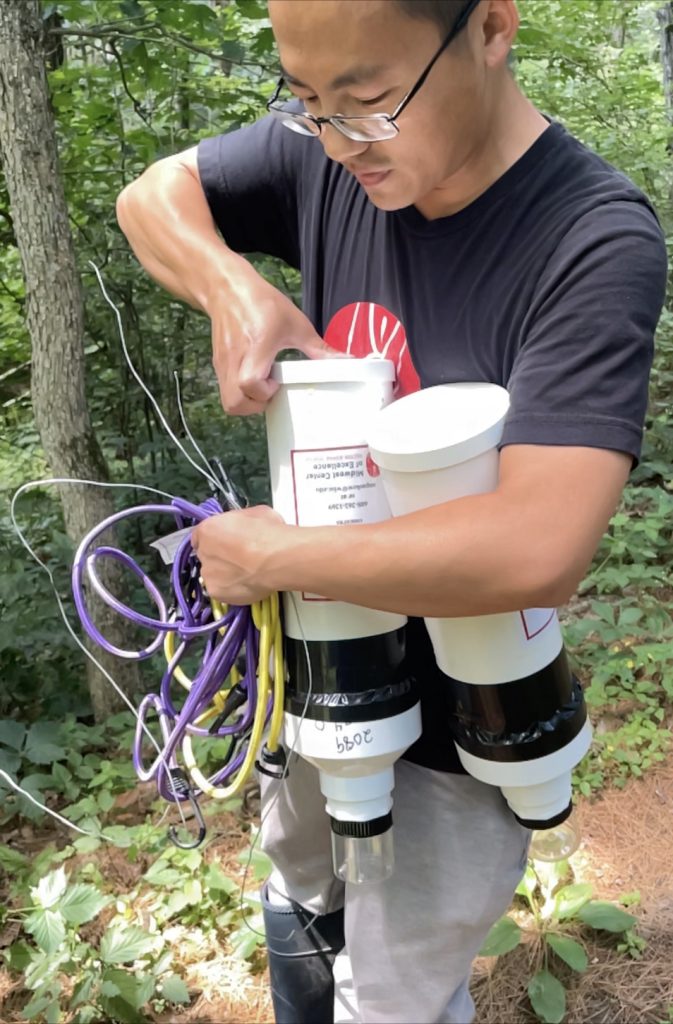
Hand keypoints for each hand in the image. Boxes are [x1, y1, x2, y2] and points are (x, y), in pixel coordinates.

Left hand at [191, 505, 287, 605]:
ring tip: (248, 574)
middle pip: (208, 556)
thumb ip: (241, 522)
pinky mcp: (216, 592)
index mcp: (208, 529)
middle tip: (242, 558)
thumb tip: (246, 527)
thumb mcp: (255, 514)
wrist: (277, 560)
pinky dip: (234, 589)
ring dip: (226, 575)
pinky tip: (249, 585)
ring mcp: (208, 574)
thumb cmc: (268, 533)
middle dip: (221, 557)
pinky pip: (223, 591)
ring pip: (214, 575)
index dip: (215, 540)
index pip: (201, 536)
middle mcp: (203, 552)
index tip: (227, 543)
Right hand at [206, 269, 335, 415]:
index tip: (278, 382)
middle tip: (271, 391)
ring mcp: (222, 364)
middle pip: (234, 403)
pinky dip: (240, 393)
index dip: (266, 391)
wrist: (228, 289)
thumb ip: (319, 348)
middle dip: (255, 406)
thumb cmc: (262, 303)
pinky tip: (256, 376)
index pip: (250, 384)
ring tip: (263, 386)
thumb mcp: (296, 324)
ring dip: (247, 402)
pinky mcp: (218, 364)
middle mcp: (234, 360)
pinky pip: (225, 390)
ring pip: (228, 401)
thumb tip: (346, 360)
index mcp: (255, 348)